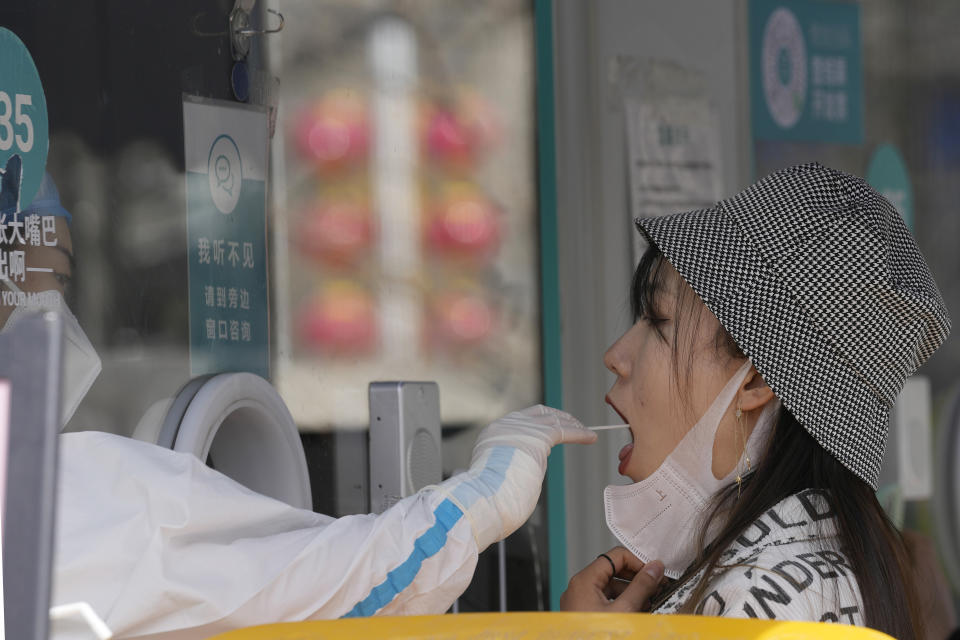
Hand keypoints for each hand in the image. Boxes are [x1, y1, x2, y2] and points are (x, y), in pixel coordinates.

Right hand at [435, 405, 595, 551]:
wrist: (483, 499)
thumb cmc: (487, 500)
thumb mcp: (494, 477)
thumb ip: (508, 468)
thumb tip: (522, 475)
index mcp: (493, 434)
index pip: (520, 420)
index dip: (539, 423)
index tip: (551, 428)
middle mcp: (506, 426)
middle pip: (538, 413)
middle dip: (557, 417)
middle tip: (572, 424)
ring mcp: (522, 429)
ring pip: (553, 419)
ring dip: (572, 424)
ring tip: (586, 431)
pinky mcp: (538, 437)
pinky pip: (564, 431)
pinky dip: (579, 433)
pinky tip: (590, 438)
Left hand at [560, 547, 664, 611]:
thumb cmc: (597, 638)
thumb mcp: (625, 610)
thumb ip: (641, 586)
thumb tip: (654, 567)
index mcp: (584, 580)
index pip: (615, 556)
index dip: (638, 562)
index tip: (655, 572)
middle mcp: (579, 588)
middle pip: (612, 571)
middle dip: (636, 578)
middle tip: (656, 586)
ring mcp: (580, 602)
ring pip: (610, 587)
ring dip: (631, 592)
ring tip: (649, 603)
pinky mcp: (584, 615)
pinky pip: (605, 601)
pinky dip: (621, 603)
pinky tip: (636, 613)